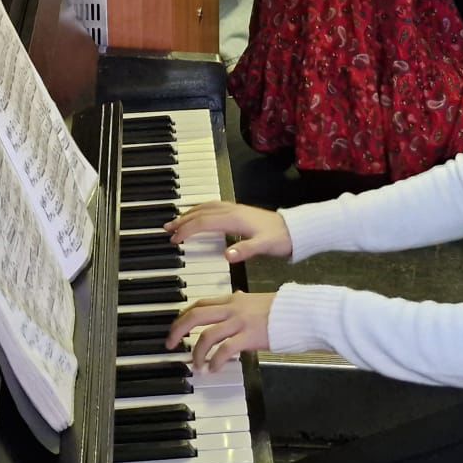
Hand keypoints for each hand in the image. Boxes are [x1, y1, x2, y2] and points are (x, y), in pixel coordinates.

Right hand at [165, 200, 292, 262]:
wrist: (296, 230)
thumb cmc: (281, 239)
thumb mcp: (265, 247)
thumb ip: (245, 250)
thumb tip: (227, 255)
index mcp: (235, 219)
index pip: (204, 222)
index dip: (187, 230)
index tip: (175, 239)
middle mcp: (232, 211)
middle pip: (201, 212)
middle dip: (182, 220)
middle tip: (166, 229)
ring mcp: (235, 209)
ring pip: (206, 207)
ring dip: (189, 213)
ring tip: (176, 221)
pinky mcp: (239, 211)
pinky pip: (213, 207)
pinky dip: (200, 211)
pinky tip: (198, 216)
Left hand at [168, 291, 275, 372]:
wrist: (301, 313)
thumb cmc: (283, 309)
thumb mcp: (258, 300)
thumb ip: (244, 301)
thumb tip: (237, 297)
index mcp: (234, 300)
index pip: (201, 303)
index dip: (184, 315)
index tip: (177, 327)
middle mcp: (233, 308)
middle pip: (196, 315)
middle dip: (178, 329)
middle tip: (170, 343)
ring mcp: (240, 322)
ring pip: (207, 335)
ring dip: (196, 352)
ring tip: (195, 365)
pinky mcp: (249, 336)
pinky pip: (225, 350)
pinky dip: (215, 361)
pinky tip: (213, 369)